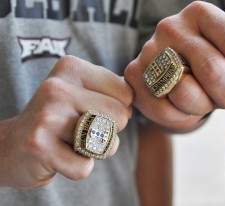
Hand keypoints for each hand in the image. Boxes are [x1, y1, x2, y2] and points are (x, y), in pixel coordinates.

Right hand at [0, 56, 132, 188]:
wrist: (13, 144)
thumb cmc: (59, 118)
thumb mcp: (83, 92)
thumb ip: (112, 90)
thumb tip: (138, 100)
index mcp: (71, 67)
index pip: (126, 92)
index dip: (118, 109)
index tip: (94, 111)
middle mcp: (57, 86)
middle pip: (121, 116)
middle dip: (109, 131)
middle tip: (83, 130)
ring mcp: (47, 116)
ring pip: (107, 142)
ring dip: (97, 150)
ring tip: (72, 142)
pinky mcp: (39, 146)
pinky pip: (85, 167)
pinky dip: (77, 168)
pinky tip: (59, 157)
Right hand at [125, 2, 224, 130]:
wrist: (174, 78)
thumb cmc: (213, 68)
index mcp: (201, 13)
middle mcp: (170, 26)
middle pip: (214, 70)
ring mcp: (148, 52)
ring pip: (187, 92)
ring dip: (203, 107)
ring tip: (201, 99)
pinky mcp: (134, 78)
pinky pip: (166, 110)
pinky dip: (180, 116)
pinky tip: (179, 105)